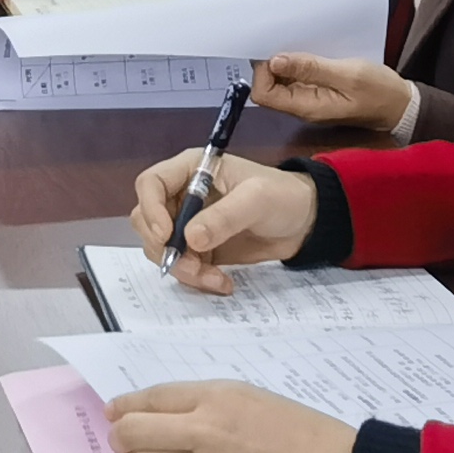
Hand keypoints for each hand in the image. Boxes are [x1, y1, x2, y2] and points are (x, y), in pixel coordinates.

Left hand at [108, 381, 357, 452]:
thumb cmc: (302, 433)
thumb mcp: (252, 397)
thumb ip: (204, 402)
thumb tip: (156, 412)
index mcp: (216, 397)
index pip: (147, 399)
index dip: (123, 409)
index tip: (115, 415)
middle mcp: (206, 431)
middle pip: (131, 435)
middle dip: (123, 441)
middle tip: (131, 448)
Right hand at [128, 150, 317, 287]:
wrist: (306, 222)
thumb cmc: (283, 196)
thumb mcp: (256, 199)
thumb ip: (224, 217)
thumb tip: (190, 239)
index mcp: (191, 170)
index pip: (151, 184)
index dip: (151, 209)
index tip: (167, 235)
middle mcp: (183, 195)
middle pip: (147, 220)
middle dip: (165, 247)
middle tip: (192, 265)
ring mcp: (189, 224)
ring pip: (161, 248)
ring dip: (181, 268)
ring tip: (213, 278)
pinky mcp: (200, 249)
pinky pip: (182, 265)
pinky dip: (195, 278)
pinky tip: (222, 282)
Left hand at [249, 52, 411, 133]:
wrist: (401, 105)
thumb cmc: (379, 92)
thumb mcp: (348, 75)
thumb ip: (311, 68)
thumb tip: (274, 61)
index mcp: (307, 107)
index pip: (264, 95)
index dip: (262, 73)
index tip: (275, 51)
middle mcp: (303, 106)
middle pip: (269, 88)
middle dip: (270, 64)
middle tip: (284, 41)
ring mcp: (310, 99)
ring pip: (282, 82)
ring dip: (284, 63)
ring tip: (295, 42)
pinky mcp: (318, 91)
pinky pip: (297, 78)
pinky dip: (296, 64)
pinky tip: (306, 50)